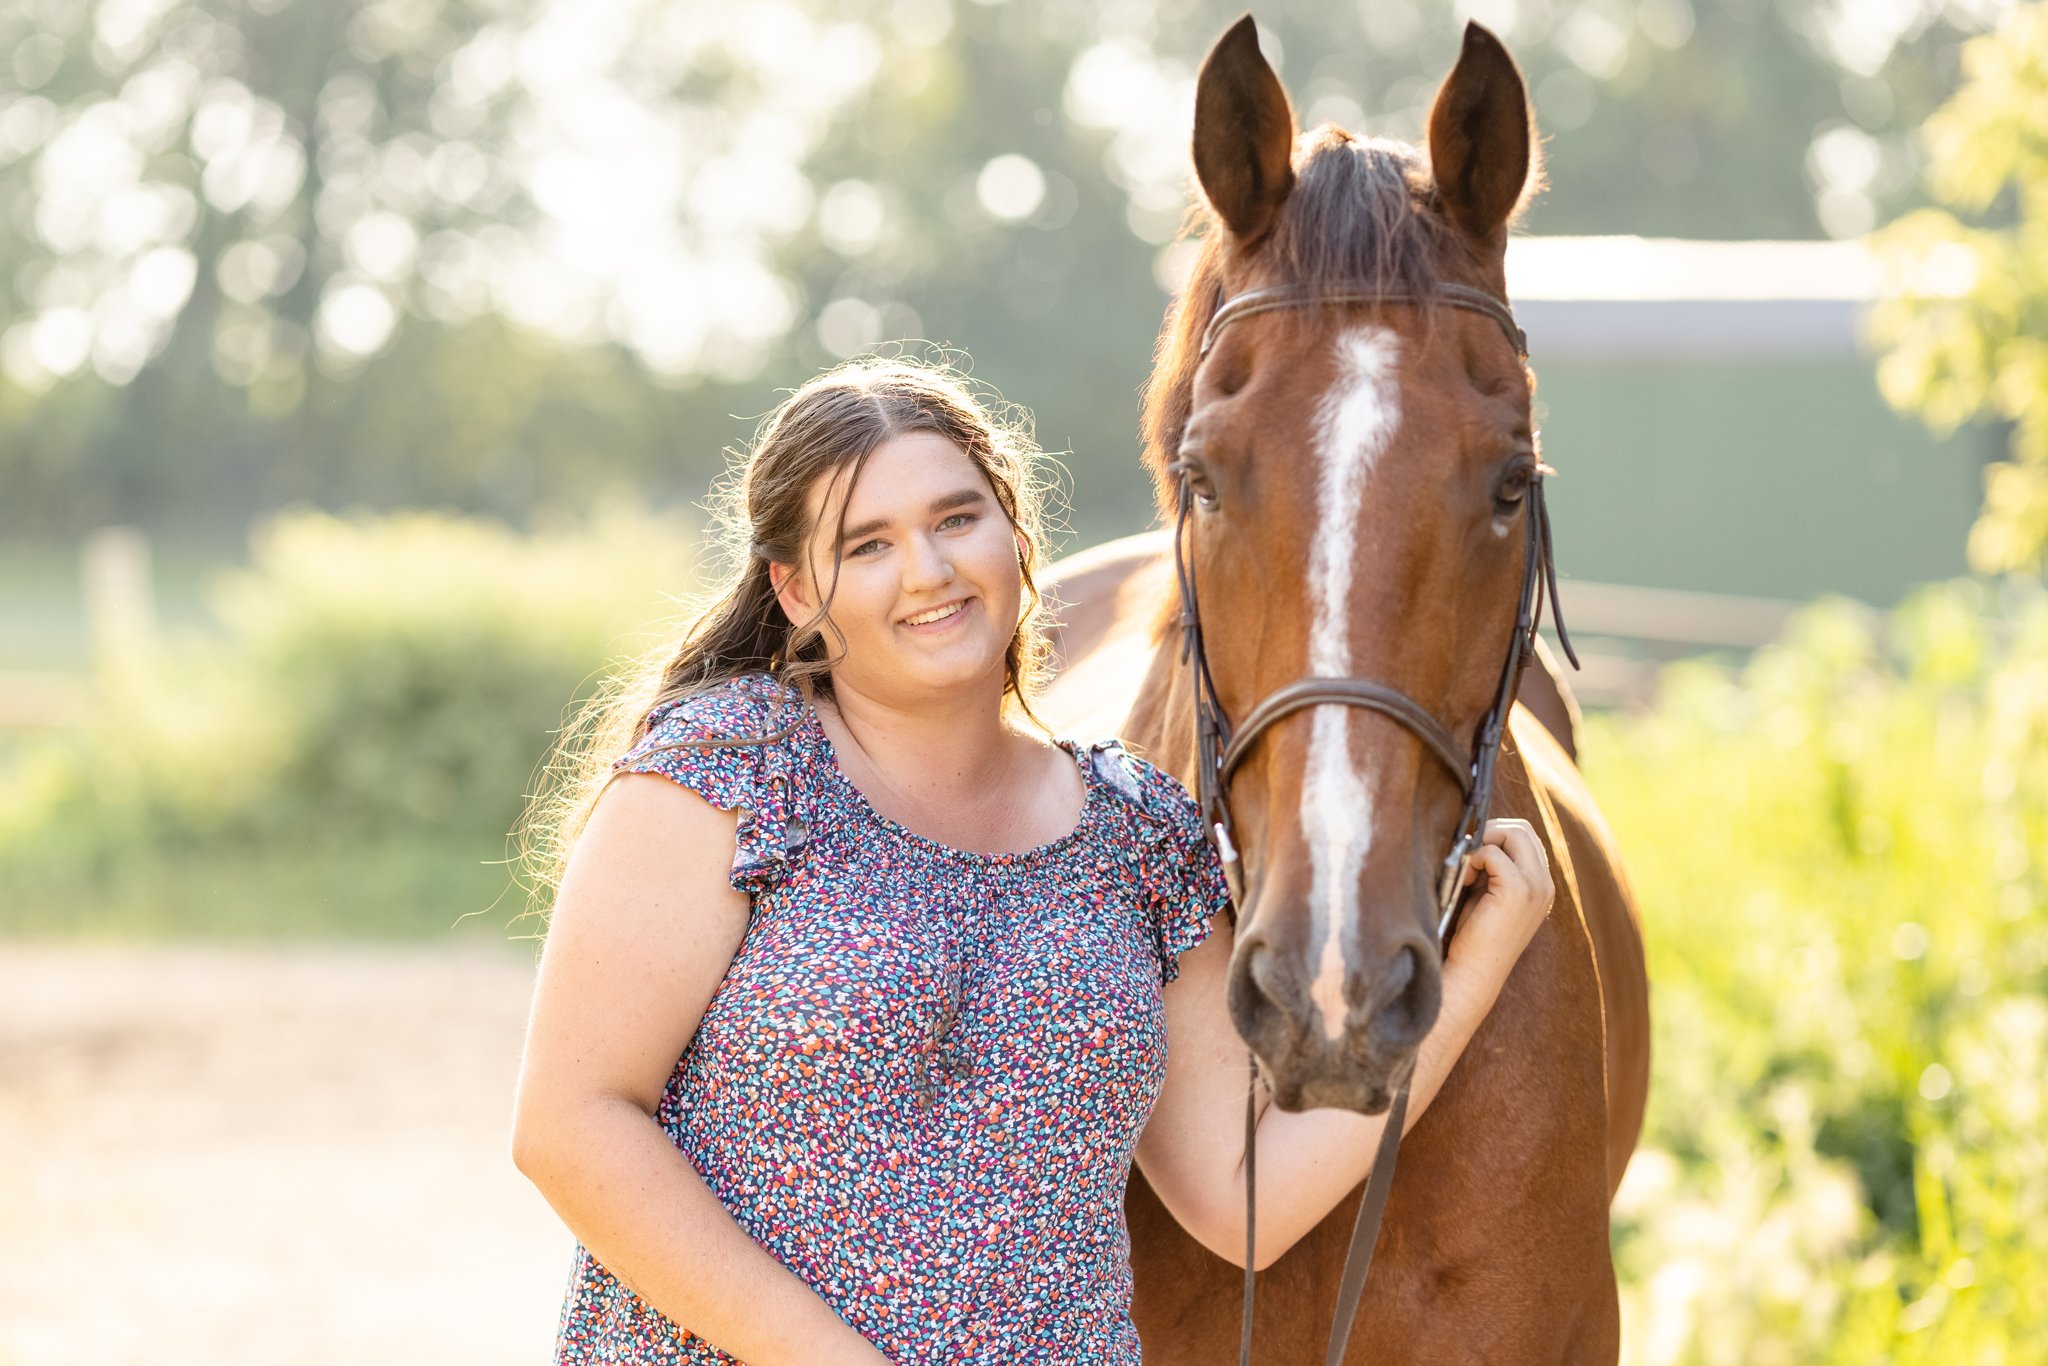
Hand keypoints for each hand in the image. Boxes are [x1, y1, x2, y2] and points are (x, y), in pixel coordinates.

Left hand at [1443, 818, 1553, 1001]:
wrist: (1474, 973)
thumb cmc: (1474, 937)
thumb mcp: (1489, 895)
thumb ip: (1494, 868)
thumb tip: (1477, 834)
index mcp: (1541, 886)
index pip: (1527, 838)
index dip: (1497, 836)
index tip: (1473, 855)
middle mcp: (1545, 884)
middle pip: (1522, 829)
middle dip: (1490, 832)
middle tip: (1467, 854)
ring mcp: (1535, 886)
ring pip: (1513, 833)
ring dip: (1483, 842)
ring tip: (1466, 871)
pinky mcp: (1517, 889)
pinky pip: (1492, 851)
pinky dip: (1473, 858)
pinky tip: (1464, 880)